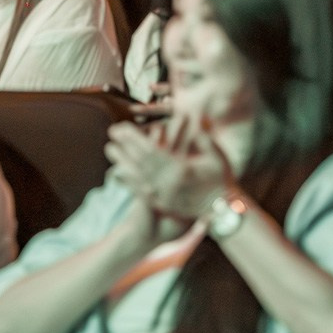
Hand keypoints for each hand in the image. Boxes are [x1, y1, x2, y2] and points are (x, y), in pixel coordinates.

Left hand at [105, 115, 231, 222]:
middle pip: (140, 161)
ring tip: (109, 149)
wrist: (222, 210)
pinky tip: (117, 173)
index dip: (134, 138)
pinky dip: (128, 182)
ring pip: (138, 176)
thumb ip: (203, 139)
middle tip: (112, 131)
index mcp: (180, 169)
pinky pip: (141, 192)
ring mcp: (164, 196)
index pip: (151, 150)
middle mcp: (168, 183)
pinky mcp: (162, 204)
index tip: (123, 127)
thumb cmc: (221, 180)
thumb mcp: (216, 156)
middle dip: (125, 145)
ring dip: (122, 161)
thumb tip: (193, 121)